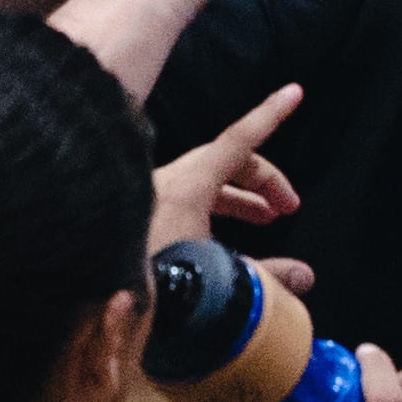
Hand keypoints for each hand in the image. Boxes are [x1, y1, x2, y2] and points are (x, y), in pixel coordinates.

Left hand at [148, 83, 307, 272]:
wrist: (96, 308)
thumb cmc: (156, 289)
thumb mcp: (221, 281)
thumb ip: (267, 277)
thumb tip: (305, 276)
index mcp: (188, 186)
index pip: (240, 140)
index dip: (271, 116)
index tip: (294, 92)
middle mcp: (166, 183)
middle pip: (225, 161)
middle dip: (263, 179)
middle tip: (289, 208)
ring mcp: (149, 197)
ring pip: (204, 181)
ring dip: (240, 196)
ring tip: (267, 218)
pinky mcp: (137, 217)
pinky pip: (185, 199)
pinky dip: (213, 209)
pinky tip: (223, 237)